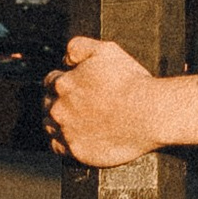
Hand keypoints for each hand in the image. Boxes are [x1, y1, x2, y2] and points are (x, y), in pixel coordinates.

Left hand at [47, 34, 175, 167]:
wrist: (149, 114)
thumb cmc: (131, 82)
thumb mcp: (105, 50)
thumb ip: (78, 47)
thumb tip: (66, 56)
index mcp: (63, 84)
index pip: (50, 81)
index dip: (63, 81)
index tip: (74, 86)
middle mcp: (59, 109)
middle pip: (47, 104)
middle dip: (58, 101)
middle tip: (77, 104)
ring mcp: (66, 132)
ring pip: (50, 126)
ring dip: (58, 122)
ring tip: (77, 120)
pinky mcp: (76, 151)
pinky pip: (58, 148)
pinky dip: (63, 142)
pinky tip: (76, 136)